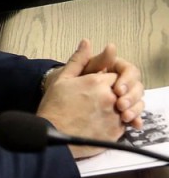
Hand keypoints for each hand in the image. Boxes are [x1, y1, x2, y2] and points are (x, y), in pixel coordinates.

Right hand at [36, 40, 143, 157]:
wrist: (52, 136)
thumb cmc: (54, 107)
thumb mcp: (63, 79)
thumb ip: (79, 60)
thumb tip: (87, 42)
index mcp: (98, 81)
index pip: (114, 76)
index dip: (104, 82)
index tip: (92, 89)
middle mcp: (110, 97)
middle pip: (121, 91)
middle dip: (111, 95)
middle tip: (92, 103)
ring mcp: (115, 115)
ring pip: (124, 108)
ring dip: (115, 109)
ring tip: (95, 114)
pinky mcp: (117, 132)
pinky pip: (124, 124)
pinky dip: (114, 123)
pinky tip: (98, 124)